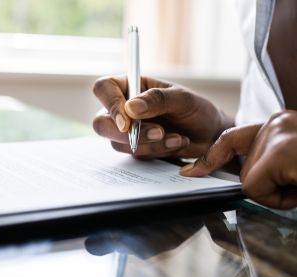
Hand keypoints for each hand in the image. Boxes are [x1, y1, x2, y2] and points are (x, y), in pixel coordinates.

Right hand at [92, 76, 232, 158]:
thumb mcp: (182, 99)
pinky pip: (135, 155)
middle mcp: (123, 108)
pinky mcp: (135, 148)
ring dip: (149, 143)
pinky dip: (157, 151)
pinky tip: (176, 143)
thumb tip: (130, 107)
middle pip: (101, 123)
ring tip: (176, 137)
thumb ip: (157, 100)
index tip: (128, 122)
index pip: (104, 89)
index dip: (110, 104)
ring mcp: (127, 130)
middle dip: (126, 133)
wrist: (210, 135)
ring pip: (118, 143)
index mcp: (131, 86)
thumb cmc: (196, 110)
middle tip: (158, 132)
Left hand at [181, 110, 296, 208]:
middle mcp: (275, 124)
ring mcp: (276, 136)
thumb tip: (248, 182)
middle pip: (242, 170)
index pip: (230, 140)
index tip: (189, 172)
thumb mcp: (294, 160)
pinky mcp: (280, 153)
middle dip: (266, 187)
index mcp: (279, 124)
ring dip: (275, 195)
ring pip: (247, 183)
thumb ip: (270, 162)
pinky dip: (279, 200)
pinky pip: (255, 190)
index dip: (210, 159)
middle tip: (295, 183)